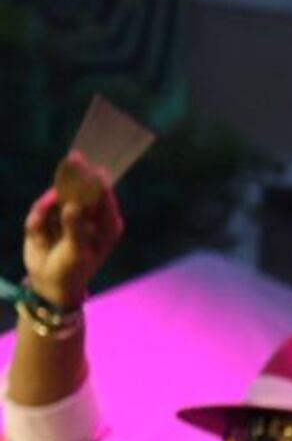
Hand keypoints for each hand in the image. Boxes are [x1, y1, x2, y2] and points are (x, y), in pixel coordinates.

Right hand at [21, 151, 123, 309]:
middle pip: (82, 188)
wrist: (49, 282)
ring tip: (44, 230)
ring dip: (48, 208)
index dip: (99, 180)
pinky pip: (39, 210)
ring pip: (57, 197)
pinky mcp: (46, 216)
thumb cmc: (73, 269)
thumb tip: (72, 206)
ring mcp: (66, 213)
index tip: (96, 167)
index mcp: (107, 223)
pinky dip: (36, 221)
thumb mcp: (77, 252)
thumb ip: (75, 228)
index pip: (104, 196)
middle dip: (75, 175)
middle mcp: (88, 214)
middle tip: (74, 158)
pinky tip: (39, 236)